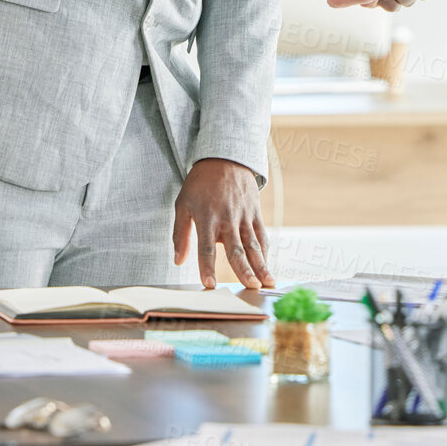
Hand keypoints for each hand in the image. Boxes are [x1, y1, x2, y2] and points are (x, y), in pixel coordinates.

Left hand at [172, 158, 273, 289]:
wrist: (225, 158)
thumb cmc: (200, 183)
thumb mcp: (182, 204)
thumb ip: (180, 234)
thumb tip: (178, 260)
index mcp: (207, 218)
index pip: (206, 248)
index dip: (207, 267)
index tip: (210, 284)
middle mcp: (227, 219)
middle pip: (236, 250)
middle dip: (244, 270)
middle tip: (251, 287)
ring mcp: (244, 216)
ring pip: (254, 245)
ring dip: (261, 265)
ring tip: (267, 283)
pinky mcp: (255, 212)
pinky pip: (262, 235)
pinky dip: (265, 251)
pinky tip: (268, 266)